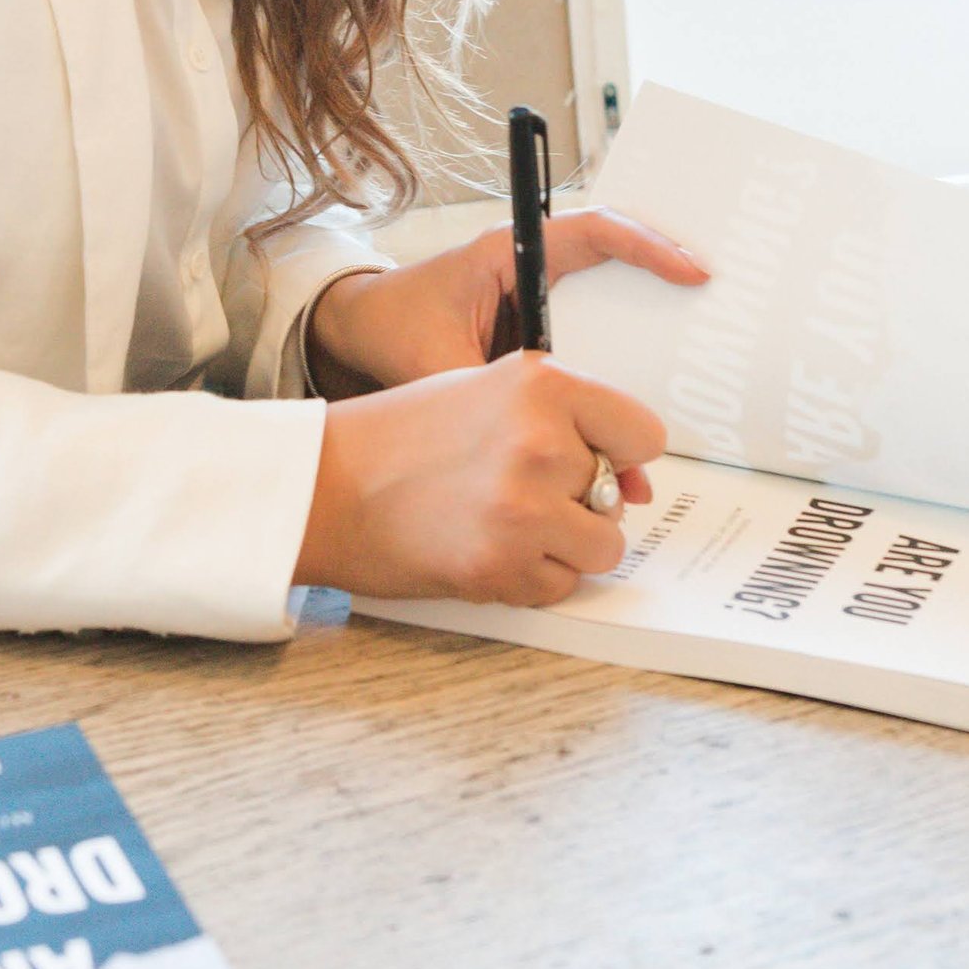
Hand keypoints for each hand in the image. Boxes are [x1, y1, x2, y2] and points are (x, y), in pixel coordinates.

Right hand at [295, 354, 666, 604]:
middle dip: (580, 501)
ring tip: (504, 523)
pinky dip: (531, 578)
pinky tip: (482, 547)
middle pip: (619, 494)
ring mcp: (524, 508)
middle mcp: (541, 441)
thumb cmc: (402, 435)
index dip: (619, 452)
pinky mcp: (502, 565)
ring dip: (564, 545)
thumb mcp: (488, 392)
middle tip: (514, 490)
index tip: (590, 458)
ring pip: (603, 547)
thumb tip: (636, 486)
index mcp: (542, 383)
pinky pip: (561, 586)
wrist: (325, 486)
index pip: (644, 432)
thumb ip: (564, 422)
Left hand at [305, 205, 708, 397]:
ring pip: (610, 316)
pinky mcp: (541, 338)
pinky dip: (611, 390)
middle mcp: (536, 270)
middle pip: (619, 268)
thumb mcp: (436, 358)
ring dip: (641, 357)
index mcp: (513, 252)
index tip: (693, 272)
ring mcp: (542, 302)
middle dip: (665, 292)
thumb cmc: (393, 326)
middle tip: (714, 316)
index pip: (596, 231)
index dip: (649, 246)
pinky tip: (624, 441)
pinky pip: (591, 351)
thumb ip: (487, 390)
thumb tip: (544, 435)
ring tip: (671, 406)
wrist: (358, 331)